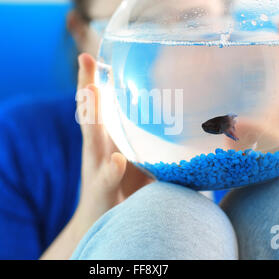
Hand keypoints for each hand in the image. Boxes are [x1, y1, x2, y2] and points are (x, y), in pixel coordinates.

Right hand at [72, 53, 152, 234]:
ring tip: (90, 91)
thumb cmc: (128, 190)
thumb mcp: (141, 162)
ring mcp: (95, 170)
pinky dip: (110, 170)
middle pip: (89, 114)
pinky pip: (106, 180)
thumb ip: (154, 144)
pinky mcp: (101, 192)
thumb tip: (192, 128)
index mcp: (107, 139)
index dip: (96, 79)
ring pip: (90, 139)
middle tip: (85, 59)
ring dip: (90, 116)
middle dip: (86, 87)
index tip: (93, 53)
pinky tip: (116, 160)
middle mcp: (97, 150)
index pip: (101, 106)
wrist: (107, 224)